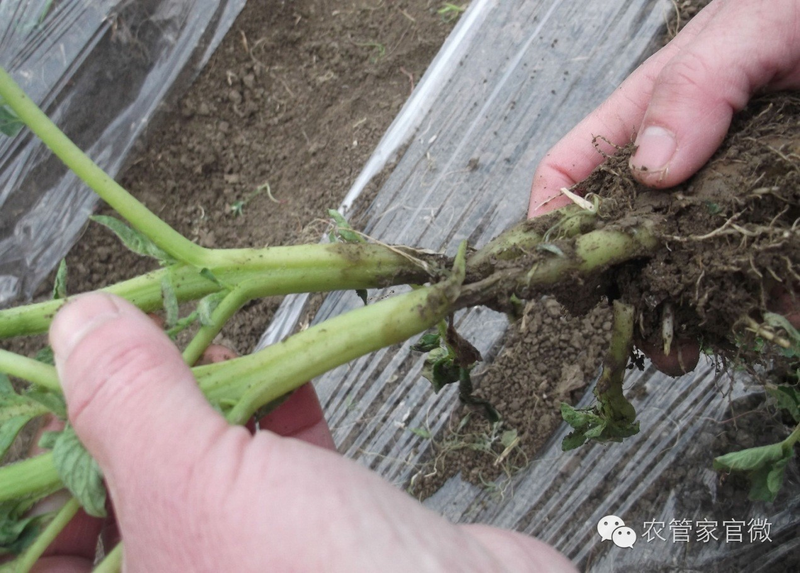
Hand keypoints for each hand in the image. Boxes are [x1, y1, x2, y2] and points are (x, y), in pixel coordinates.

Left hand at [34, 293, 574, 571]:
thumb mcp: (197, 487)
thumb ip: (130, 402)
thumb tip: (78, 324)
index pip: (41, 546)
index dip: (30, 466)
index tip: (41, 391)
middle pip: (121, 491)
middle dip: (122, 410)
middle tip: (120, 339)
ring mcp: (258, 555)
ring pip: (205, 463)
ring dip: (203, 395)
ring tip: (196, 333)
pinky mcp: (325, 524)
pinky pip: (280, 454)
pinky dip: (275, 403)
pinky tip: (276, 363)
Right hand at [528, 0, 799, 374]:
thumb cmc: (799, 10)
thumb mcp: (750, 28)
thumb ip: (695, 87)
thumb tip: (649, 170)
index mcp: (653, 117)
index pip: (572, 172)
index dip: (547, 221)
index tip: (554, 273)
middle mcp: (685, 163)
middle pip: (628, 236)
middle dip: (621, 290)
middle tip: (633, 333)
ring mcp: (736, 194)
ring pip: (692, 264)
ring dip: (685, 314)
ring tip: (686, 354)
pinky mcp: (784, 218)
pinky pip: (769, 268)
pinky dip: (769, 304)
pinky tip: (774, 326)